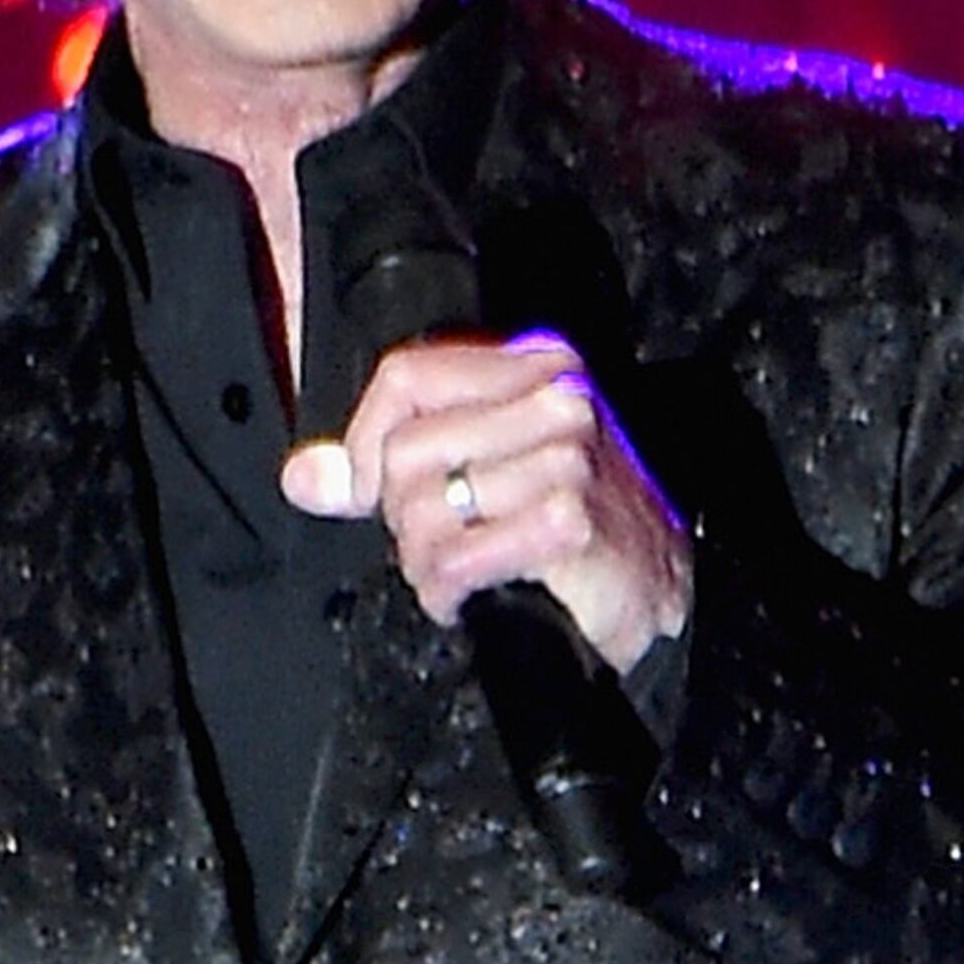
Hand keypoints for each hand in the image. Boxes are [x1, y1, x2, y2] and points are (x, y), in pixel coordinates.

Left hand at [282, 334, 691, 672]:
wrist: (658, 592)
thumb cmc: (578, 531)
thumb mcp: (488, 473)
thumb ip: (393, 467)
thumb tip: (306, 477)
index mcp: (537, 364)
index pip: (409, 375)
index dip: (368, 441)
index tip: (375, 490)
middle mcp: (556, 397)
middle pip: (409, 449)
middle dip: (403, 519)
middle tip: (435, 551)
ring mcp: (566, 455)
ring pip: (426, 508)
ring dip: (427, 562)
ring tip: (459, 576)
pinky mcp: (567, 518)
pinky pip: (457, 557)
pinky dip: (447, 591)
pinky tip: (467, 599)